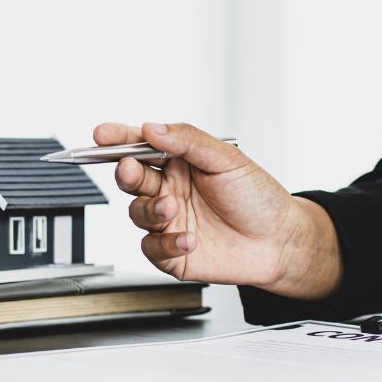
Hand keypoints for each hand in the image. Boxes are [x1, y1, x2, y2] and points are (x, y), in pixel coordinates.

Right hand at [94, 122, 341, 299]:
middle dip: (127, 173)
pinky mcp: (171, 253)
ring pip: (137, 213)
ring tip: (172, 207)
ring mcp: (169, 221)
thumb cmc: (258, 198)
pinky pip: (152, 247)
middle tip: (131, 169)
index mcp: (179, 163)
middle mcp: (169, 190)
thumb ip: (188, 141)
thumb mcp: (227, 159)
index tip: (101, 135)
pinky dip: (166, 243)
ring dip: (150, 209)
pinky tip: (188, 239)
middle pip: (132, 178)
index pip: (140, 146)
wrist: (280, 242)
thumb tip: (152, 128)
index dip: (117, 139)